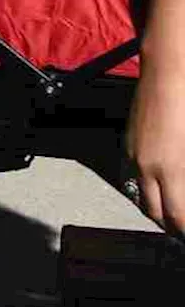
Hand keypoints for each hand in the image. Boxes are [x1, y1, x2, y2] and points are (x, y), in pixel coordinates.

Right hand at [126, 63, 184, 233]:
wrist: (167, 76)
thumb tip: (183, 192)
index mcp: (171, 170)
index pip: (176, 216)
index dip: (182, 229)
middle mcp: (147, 167)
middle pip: (153, 212)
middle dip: (168, 225)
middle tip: (180, 228)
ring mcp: (134, 155)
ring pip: (139, 195)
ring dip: (154, 207)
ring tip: (169, 210)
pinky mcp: (127, 143)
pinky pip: (131, 176)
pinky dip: (144, 187)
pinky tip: (157, 184)